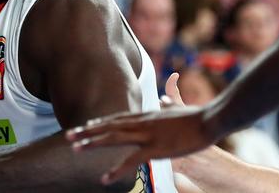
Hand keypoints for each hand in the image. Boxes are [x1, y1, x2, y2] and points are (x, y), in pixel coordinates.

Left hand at [65, 73, 214, 184]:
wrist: (210, 120)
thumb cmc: (197, 115)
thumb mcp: (177, 107)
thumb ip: (166, 104)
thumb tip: (163, 99)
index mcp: (146, 115)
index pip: (117, 118)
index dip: (100, 122)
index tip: (87, 125)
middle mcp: (142, 122)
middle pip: (109, 126)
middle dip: (87, 131)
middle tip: (69, 135)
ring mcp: (147, 135)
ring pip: (113, 138)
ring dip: (92, 143)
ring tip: (75, 149)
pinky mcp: (156, 149)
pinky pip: (131, 161)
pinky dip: (116, 170)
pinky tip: (104, 179)